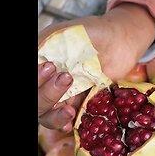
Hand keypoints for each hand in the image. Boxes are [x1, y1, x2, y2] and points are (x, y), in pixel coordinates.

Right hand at [38, 4, 154, 131]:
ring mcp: (60, 93)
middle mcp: (46, 79)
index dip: (37, 80)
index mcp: (40, 60)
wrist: (121, 40)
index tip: (49, 67)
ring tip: (69, 110)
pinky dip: (63, 123)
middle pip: (36, 100)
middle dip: (46, 95)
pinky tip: (69, 124)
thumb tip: (37, 57)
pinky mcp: (77, 103)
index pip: (33, 79)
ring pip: (45, 113)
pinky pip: (64, 119)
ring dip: (54, 114)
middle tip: (66, 78)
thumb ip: (47, 43)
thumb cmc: (94, 31)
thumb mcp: (67, 31)